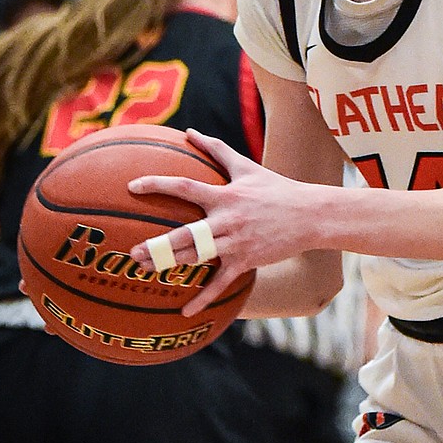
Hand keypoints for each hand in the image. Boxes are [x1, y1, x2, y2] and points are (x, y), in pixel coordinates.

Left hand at [128, 131, 325, 316]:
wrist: (309, 215)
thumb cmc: (276, 189)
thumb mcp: (246, 166)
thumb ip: (216, 149)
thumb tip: (189, 131)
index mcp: (225, 195)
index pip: (185, 187)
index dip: (158, 185)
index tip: (132, 186)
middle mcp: (227, 220)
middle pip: (186, 234)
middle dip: (157, 244)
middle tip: (132, 251)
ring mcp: (236, 243)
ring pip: (197, 258)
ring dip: (170, 265)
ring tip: (143, 269)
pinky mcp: (245, 261)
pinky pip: (220, 283)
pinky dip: (203, 299)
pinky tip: (184, 311)